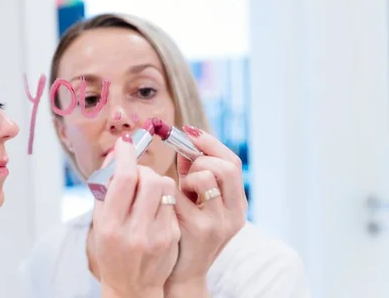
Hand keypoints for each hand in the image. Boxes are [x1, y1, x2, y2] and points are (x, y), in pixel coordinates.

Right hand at [92, 134, 180, 297]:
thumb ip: (106, 188)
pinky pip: (171, 202)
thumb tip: (118, 152)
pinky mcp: (172, 237)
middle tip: (137, 172)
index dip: (125, 155)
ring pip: (165, 187)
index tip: (126, 143)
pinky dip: (163, 196)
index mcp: (109, 225)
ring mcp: (156, 235)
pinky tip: (155, 204)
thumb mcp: (100, 220)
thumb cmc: (111, 248)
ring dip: (155, 179)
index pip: (122, 179)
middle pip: (148, 179)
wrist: (131, 286)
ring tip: (147, 188)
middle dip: (142, 168)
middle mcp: (133, 231)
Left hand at [165, 126, 246, 294]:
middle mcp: (234, 213)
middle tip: (185, 169)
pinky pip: (182, 193)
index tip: (189, 131)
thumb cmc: (185, 230)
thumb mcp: (196, 201)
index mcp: (237, 204)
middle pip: (226, 166)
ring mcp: (219, 222)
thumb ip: (192, 172)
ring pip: (207, 176)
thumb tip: (183, 141)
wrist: (181, 273)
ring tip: (181, 190)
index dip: (211, 143)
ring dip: (188, 175)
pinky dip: (172, 190)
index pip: (233, 162)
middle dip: (201, 158)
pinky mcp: (198, 229)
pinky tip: (168, 201)